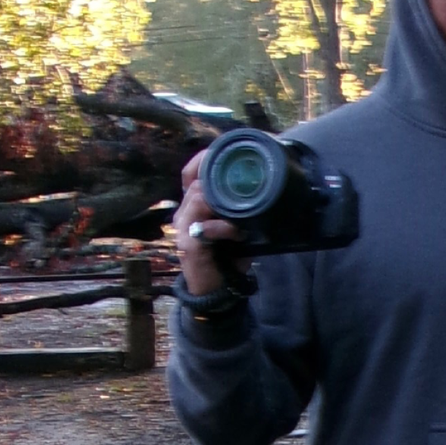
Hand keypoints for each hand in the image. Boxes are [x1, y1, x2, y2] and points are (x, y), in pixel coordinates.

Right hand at [169, 146, 248, 295]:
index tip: (221, 153)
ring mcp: (183, 230)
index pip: (188, 175)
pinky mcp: (188, 247)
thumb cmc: (227, 257)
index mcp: (193, 207)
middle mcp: (184, 215)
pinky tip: (237, 233)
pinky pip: (203, 229)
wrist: (216, 291)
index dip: (201, 161)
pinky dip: (223, 228)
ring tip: (241, 216)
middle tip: (244, 189)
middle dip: (218, 183)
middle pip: (196, 185)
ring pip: (197, 200)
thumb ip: (238, 210)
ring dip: (222, 204)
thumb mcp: (235, 227)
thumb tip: (263, 190)